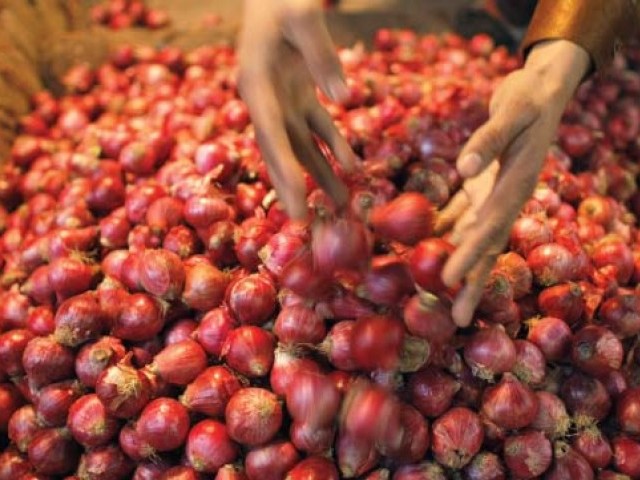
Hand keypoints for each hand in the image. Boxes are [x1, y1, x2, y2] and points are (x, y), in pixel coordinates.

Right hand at [237, 0, 355, 219]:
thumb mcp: (303, 14)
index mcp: (256, 82)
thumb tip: (345, 98)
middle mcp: (264, 98)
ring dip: (320, 172)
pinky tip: (353, 166)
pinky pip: (317, 125)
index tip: (297, 203)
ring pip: (300, 144)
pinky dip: (335, 144)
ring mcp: (281, 97)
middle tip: (304, 223)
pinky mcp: (299, 93)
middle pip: (279, 150)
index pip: (270, 135)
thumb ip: (322, 55)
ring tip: (340, 204)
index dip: (284, 171)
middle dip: (292, 186)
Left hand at [437, 39, 590, 326]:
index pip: (490, 229)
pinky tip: (427, 239)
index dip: (469, 257)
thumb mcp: (513, 111)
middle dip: (472, 282)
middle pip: (486, 247)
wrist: (540, 88)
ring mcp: (494, 192)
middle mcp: (505, 197)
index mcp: (516, 187)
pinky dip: (445, 225)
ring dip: (456, 259)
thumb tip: (465, 167)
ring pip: (472, 234)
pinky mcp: (483, 181)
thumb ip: (489, 139)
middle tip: (458, 320)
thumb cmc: (530, 97)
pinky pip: (462, 210)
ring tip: (440, 291)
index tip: (448, 283)